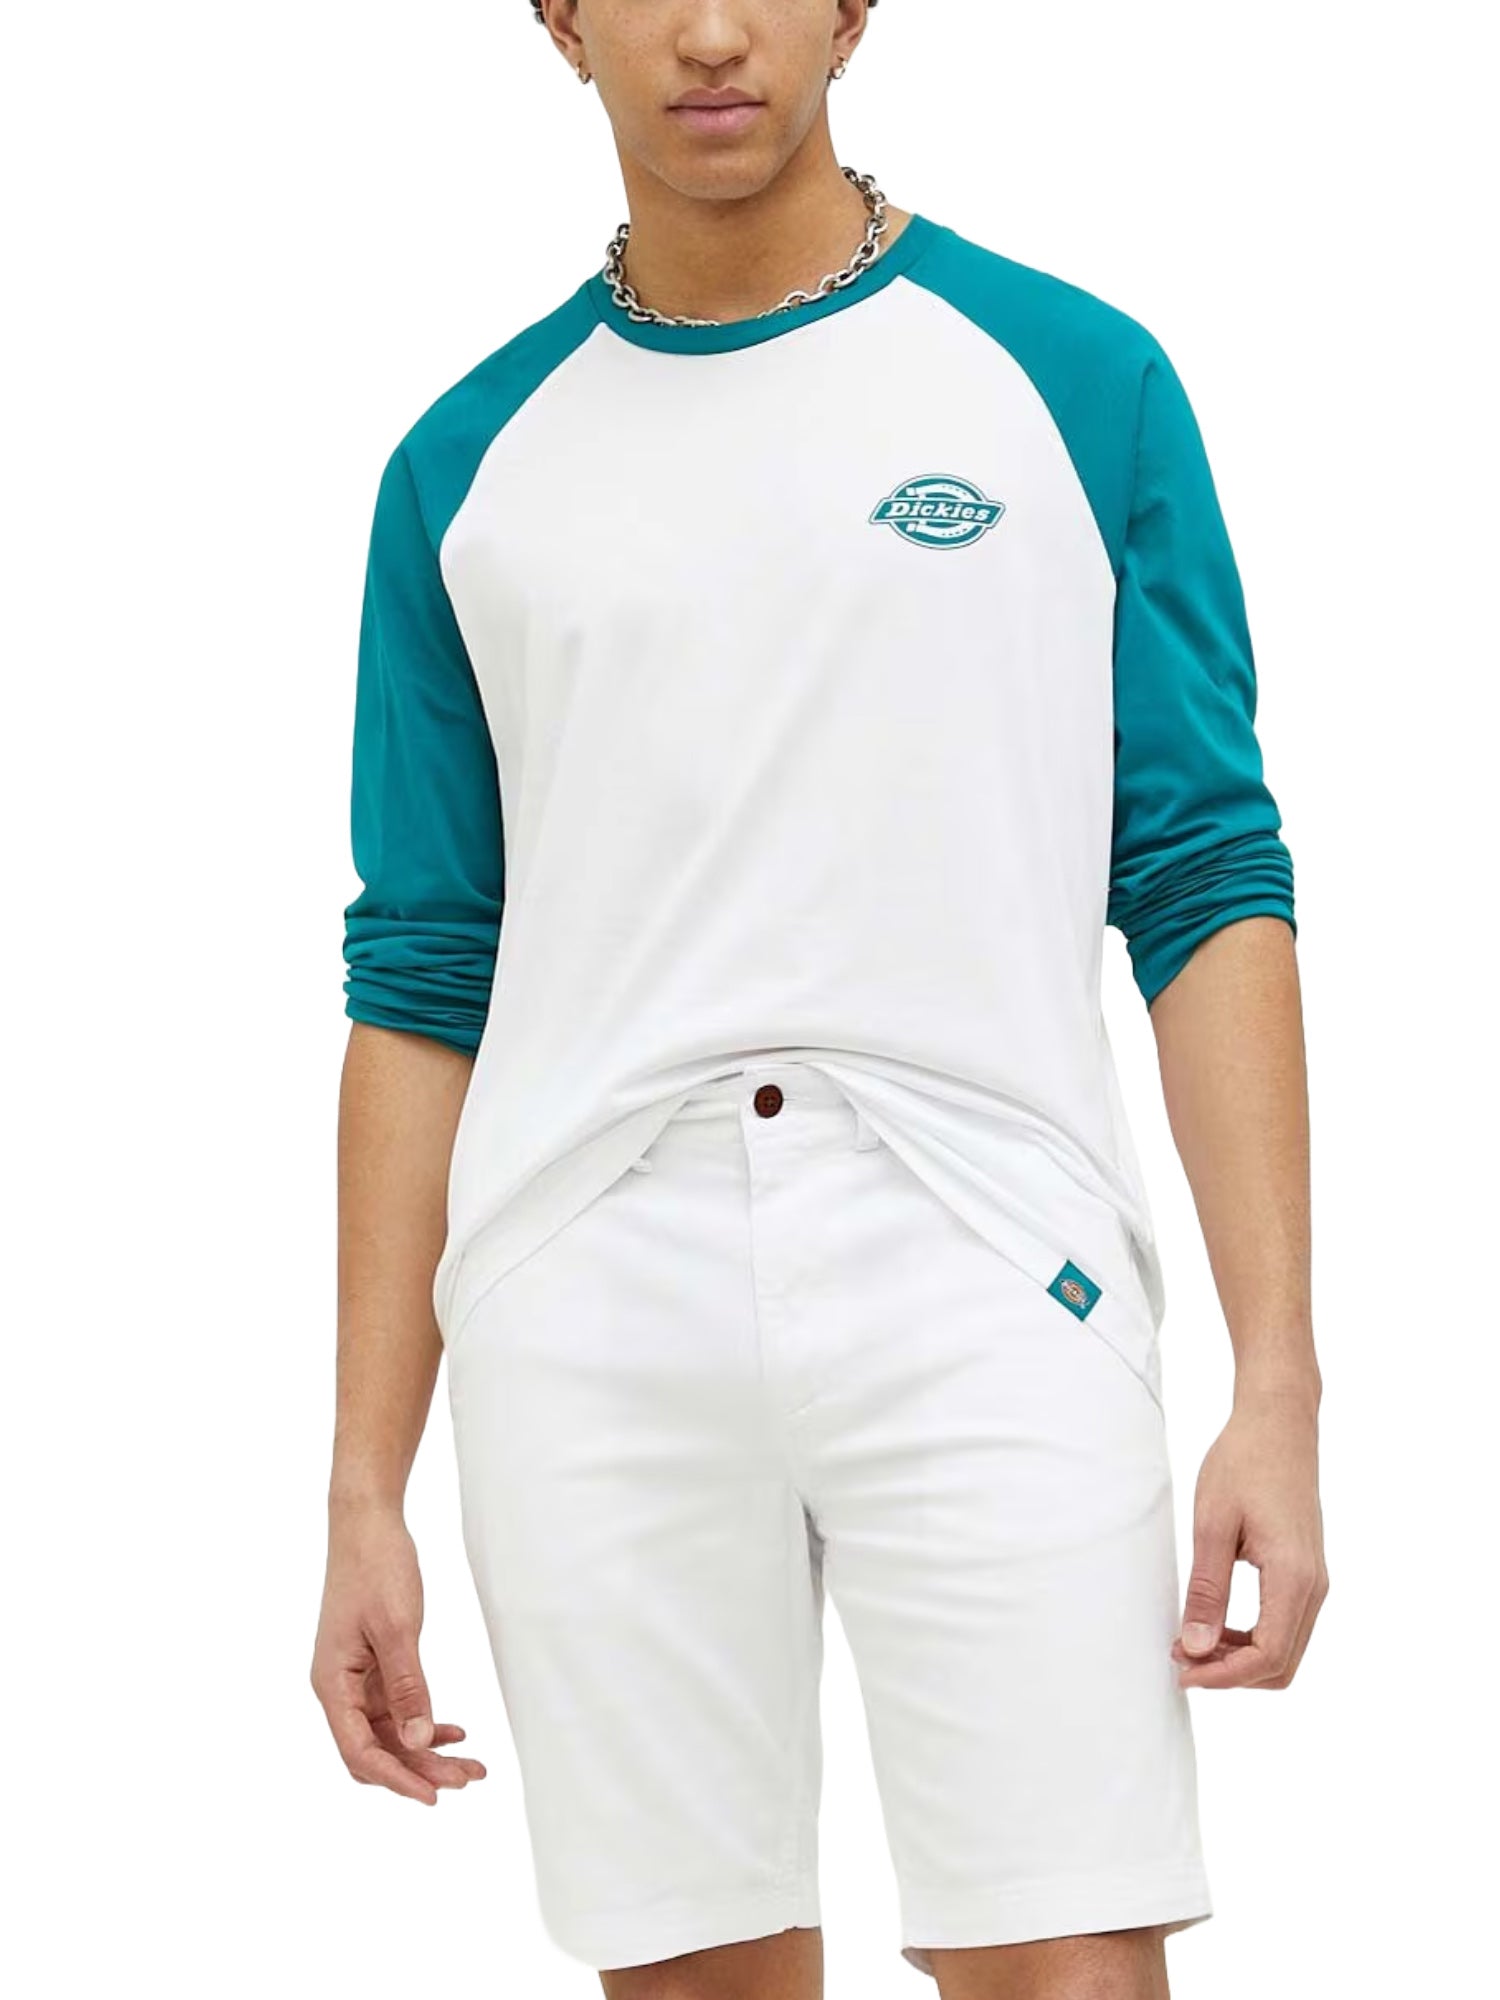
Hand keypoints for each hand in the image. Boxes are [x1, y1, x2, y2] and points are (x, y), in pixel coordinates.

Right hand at [310, 1501, 486, 1803]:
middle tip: (468, 1778)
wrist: (368, 1523)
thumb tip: (418, 1741)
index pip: (360, 1751)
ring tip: (471, 1764)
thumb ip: (408, 1686)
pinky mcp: (373, 1665)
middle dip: (420, 1770)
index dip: (397, 1778)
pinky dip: (424, 1721)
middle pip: (376, 1749)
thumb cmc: (376, 1567)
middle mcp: (339, 1688)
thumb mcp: (396, 1628)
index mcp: (332, 1684)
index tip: (434, 1795)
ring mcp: (356, 1678)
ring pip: (390, 1733)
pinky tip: (455, 1730)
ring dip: (427, 1750)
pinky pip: (397, 1708)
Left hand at [1172, 1383, 1328, 1689]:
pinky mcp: (1306, 1572)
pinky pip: (1286, 1625)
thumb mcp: (1213, 1524)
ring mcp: (1315, 1580)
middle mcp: (1314, 1586)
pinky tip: (1215, 1624)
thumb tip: (1197, 1647)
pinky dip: (1252, 1639)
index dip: (1224, 1676)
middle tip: (1181, 1656)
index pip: (1268, 1657)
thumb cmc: (1244, 1463)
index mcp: (1294, 1576)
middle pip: (1282, 1665)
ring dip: (1241, 1658)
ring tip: (1192, 1641)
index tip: (1183, 1671)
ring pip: (1286, 1650)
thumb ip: (1208, 1590)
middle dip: (1231, 1674)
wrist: (1279, 1424)